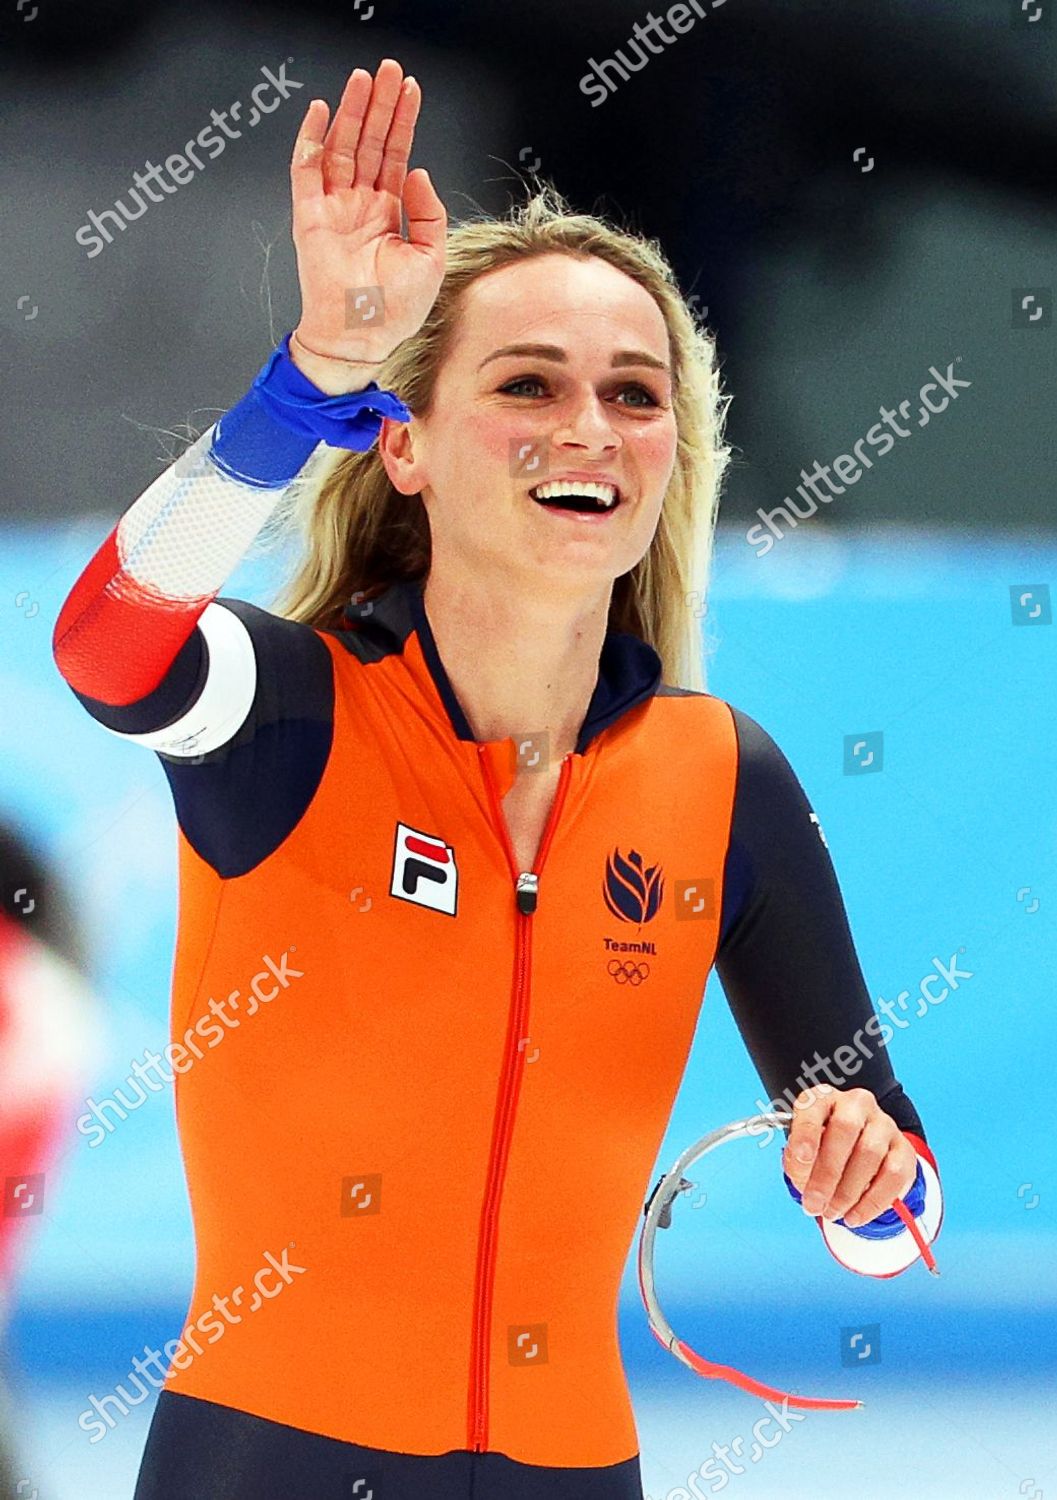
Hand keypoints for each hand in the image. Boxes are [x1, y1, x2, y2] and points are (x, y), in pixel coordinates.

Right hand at [289, 58, 446, 369]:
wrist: (363, 336)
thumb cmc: (396, 309)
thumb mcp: (430, 258)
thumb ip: (428, 214)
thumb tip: (418, 173)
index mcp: (387, 213)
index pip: (395, 156)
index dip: (403, 123)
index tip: (411, 91)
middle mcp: (359, 205)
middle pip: (369, 143)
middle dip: (380, 106)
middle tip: (389, 70)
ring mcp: (333, 208)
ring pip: (341, 148)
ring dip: (352, 113)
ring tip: (364, 79)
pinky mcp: (309, 216)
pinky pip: (305, 170)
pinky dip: (310, 139)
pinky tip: (321, 112)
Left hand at [781, 1084, 917, 1228]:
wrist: (857, 1153)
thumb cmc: (822, 1150)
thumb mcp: (802, 1152)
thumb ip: (798, 1163)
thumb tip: (805, 1181)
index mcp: (824, 1098)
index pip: (814, 1107)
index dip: (806, 1133)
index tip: (801, 1159)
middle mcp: (857, 1104)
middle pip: (845, 1129)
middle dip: (827, 1172)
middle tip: (813, 1204)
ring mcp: (884, 1124)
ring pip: (870, 1154)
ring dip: (848, 1191)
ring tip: (831, 1212)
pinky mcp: (904, 1149)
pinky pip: (893, 1176)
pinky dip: (873, 1202)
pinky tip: (855, 1216)